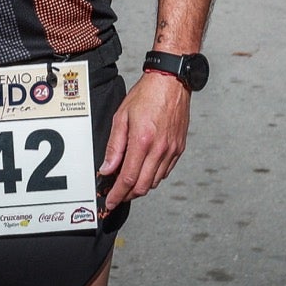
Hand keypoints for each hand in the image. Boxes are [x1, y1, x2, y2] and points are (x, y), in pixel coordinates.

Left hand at [97, 72, 190, 215]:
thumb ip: (115, 145)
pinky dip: (153, 176)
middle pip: (143, 186)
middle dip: (128, 195)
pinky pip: (165, 171)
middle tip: (117, 196)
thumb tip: (107, 167)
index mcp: (143, 141)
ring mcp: (172, 150)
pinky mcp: (179, 149)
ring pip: (155, 181)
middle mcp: (160, 149)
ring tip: (128, 183)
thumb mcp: (121, 116)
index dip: (118, 194)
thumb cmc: (146, 95)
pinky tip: (144, 171)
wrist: (171, 83)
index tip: (110, 202)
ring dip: (141, 187)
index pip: (128, 178)